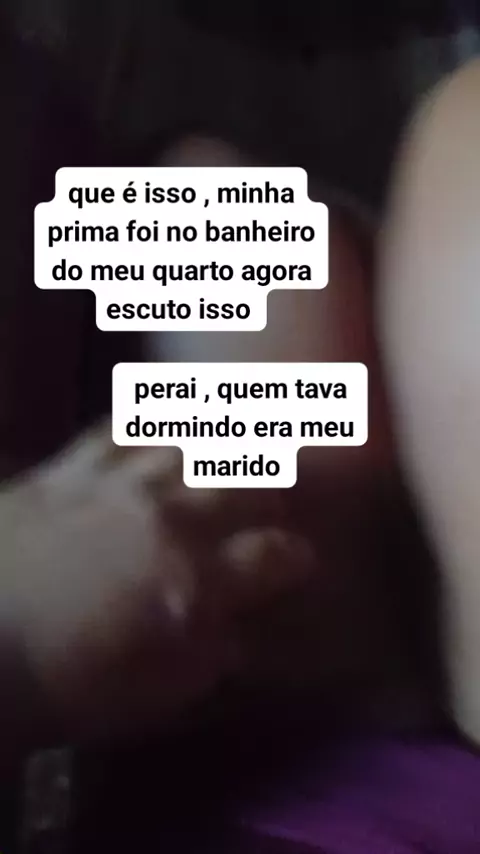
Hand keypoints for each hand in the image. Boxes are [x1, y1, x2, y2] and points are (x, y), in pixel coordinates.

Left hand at [0, 425, 313, 746]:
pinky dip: (144, 417)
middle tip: (293, 463)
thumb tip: (239, 625)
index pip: (274, 555)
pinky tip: (157, 408)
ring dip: (225, 429)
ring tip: (248, 413)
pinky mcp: (67, 470)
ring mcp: (117, 485)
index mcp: (197, 579)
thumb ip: (209, 655)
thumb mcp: (156, 694)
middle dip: (279, 472)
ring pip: (188, 441)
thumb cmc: (68, 685)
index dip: (295, 555)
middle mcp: (168, 518)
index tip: (303, 558)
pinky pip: (115, 429)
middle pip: (243, 479)